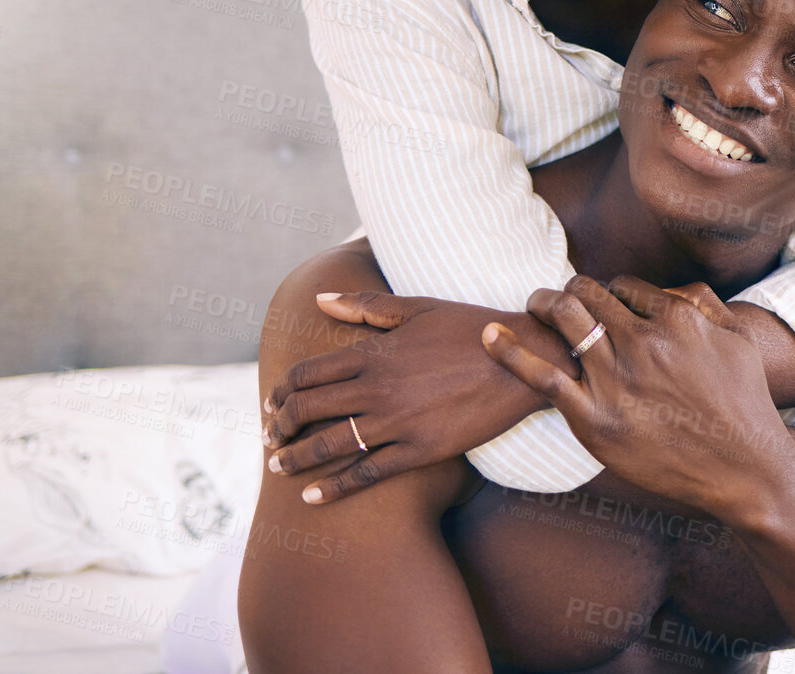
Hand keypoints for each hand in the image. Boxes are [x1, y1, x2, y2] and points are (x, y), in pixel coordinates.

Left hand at [263, 292, 558, 502]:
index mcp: (374, 352)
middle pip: (308, 409)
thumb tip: (319, 298)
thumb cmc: (472, 329)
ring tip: (277, 466)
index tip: (274, 401)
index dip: (283, 389)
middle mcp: (378, 388)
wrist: (524, 362)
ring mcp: (398, 422)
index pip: (308, 374)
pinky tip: (311, 497)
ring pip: (329, 444)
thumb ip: (365, 306)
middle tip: (270, 435)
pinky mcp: (420, 450)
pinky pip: (367, 474)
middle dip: (280, 424)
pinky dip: (333, 487)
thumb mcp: (417, 307)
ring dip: (295, 457)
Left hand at [483, 275, 790, 516]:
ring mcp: (616, 381)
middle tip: (558, 296)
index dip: (610, 291)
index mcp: (677, 319)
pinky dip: (510, 351)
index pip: (624, 286)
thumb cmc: (746, 406)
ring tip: (533, 305)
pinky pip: (542, 377)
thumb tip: (675, 290)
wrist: (744, 471)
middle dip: (570, 290)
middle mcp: (643, 342)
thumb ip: (707, 305)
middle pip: (588, 294)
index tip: (604, 303)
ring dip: (542, 304)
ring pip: (563, 319)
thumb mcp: (739, 341)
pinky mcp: (595, 419)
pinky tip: (489, 335)